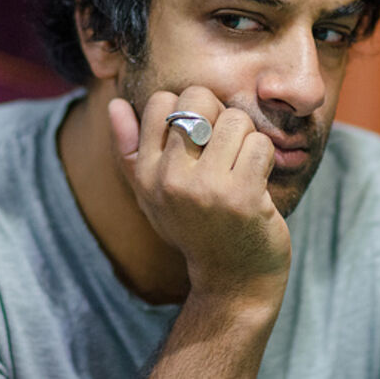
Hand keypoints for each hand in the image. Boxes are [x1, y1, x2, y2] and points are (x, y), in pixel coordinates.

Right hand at [108, 86, 290, 298]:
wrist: (233, 280)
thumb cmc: (195, 228)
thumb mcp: (153, 194)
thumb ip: (130, 148)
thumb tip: (113, 103)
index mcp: (145, 174)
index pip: (160, 101)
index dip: (188, 109)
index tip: (198, 138)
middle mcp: (170, 180)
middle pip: (198, 99)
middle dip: (219, 113)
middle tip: (224, 145)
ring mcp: (207, 189)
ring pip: (236, 119)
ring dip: (247, 138)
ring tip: (241, 166)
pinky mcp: (243, 197)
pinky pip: (260, 143)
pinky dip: (265, 157)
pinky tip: (257, 180)